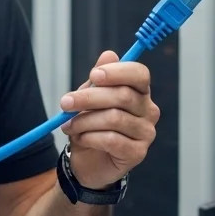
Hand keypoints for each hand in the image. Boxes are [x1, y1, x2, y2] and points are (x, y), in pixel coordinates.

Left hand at [58, 51, 160, 189]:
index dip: (117, 72)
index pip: (139, 74)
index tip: (93, 76)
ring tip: (69, 126)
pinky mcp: (138, 153)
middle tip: (65, 103)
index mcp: (139, 92)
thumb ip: (98, 79)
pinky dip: (90, 137)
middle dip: (89, 97)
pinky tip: (81, 139)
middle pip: (122, 96)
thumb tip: (108, 54)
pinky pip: (112, 140)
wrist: (87, 161)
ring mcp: (146, 133)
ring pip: (114, 118)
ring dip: (85, 121)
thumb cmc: (91, 125)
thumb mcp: (89, 98)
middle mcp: (148, 111)